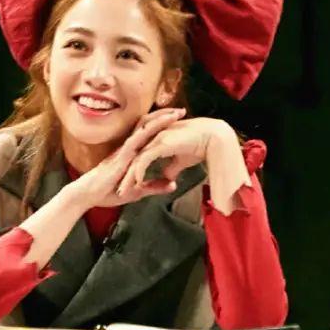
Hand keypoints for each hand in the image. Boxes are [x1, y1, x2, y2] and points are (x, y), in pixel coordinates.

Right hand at [70, 108, 185, 208]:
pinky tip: (159, 125)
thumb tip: (173, 184)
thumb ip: (154, 186)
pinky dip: (149, 131)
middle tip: (182, 110)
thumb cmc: (108, 192)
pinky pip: (136, 140)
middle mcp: (129, 147)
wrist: (87, 195)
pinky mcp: (121, 156)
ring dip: (161, 119)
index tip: (179, 120)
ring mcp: (125, 149)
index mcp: (133, 152)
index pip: (150, 134)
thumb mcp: (137, 191)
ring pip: (145, 128)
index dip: (164, 125)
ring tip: (176, 112)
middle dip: (165, 116)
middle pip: (149, 125)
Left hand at [116, 117, 235, 194]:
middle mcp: (151, 139)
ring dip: (128, 177)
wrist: (212, 138)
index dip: (131, 174)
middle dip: (124, 177)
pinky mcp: (159, 143)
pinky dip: (138, 172)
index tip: (125, 187)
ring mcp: (154, 139)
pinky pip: (144, 159)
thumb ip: (172, 168)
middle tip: (118, 192)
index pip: (137, 159)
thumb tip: (168, 179)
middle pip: (132, 160)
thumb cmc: (198, 146)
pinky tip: (136, 183)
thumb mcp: (181, 161)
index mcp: (154, 141)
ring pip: (135, 161)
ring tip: (122, 191)